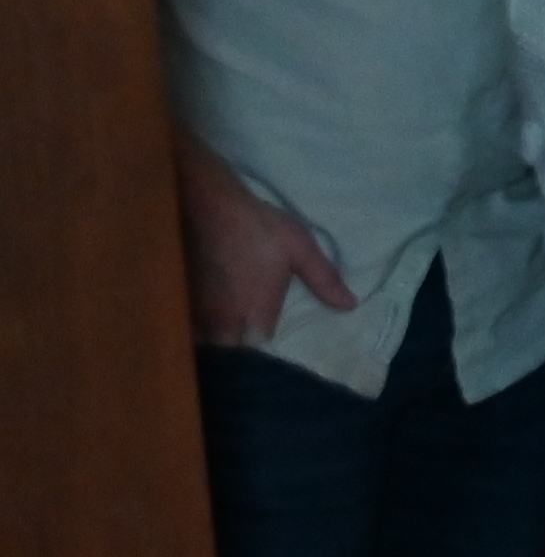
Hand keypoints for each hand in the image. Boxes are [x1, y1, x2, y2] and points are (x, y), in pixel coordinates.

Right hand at [172, 139, 354, 351]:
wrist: (210, 205)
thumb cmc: (260, 228)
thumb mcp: (301, 250)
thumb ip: (325, 281)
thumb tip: (350, 306)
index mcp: (255, 316)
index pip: (258, 350)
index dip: (263, 346)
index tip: (269, 332)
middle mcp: (222, 322)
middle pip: (231, 349)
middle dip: (239, 344)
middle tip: (250, 326)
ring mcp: (198, 312)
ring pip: (208, 338)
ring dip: (218, 334)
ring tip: (230, 319)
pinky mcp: (182, 299)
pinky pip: (192, 323)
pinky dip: (201, 321)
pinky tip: (214, 304)